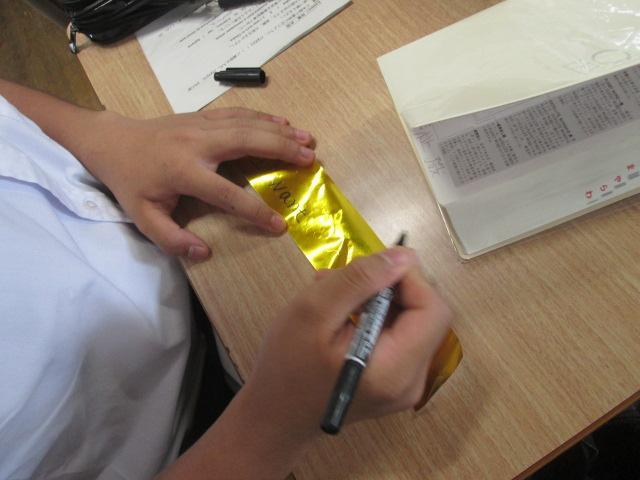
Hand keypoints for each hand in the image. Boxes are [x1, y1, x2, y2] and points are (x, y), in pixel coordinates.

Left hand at [76, 108, 315, 259]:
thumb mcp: (142, 217)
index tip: (281, 225)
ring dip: (280, 131)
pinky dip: (264, 116)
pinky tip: (284, 123)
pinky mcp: (202, 116)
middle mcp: (196, 144)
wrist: (112, 141)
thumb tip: (203, 253)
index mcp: (184, 172)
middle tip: (311, 161)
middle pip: (247, 143)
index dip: (256, 211)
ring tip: (308, 140)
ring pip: (247, 124)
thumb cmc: (131, 182)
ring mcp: (201, 125)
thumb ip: (170, 239)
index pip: (228, 195)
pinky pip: (238, 113)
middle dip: (282, 152)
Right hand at [244, 246, 451, 436]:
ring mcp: (406, 384)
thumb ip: (360, 280)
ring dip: (380, 298)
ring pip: (412, 321)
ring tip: (336, 294)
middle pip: (425, 314)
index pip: (433, 309)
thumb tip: (405, 256)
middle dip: (391, 286)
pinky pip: (399, 336)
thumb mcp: (313, 312)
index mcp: (396, 369)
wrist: (274, 417)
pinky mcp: (395, 381)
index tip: (373, 264)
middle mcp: (412, 381)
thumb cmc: (286, 367)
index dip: (410, 278)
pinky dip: (376, 316)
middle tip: (346, 278)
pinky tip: (342, 314)